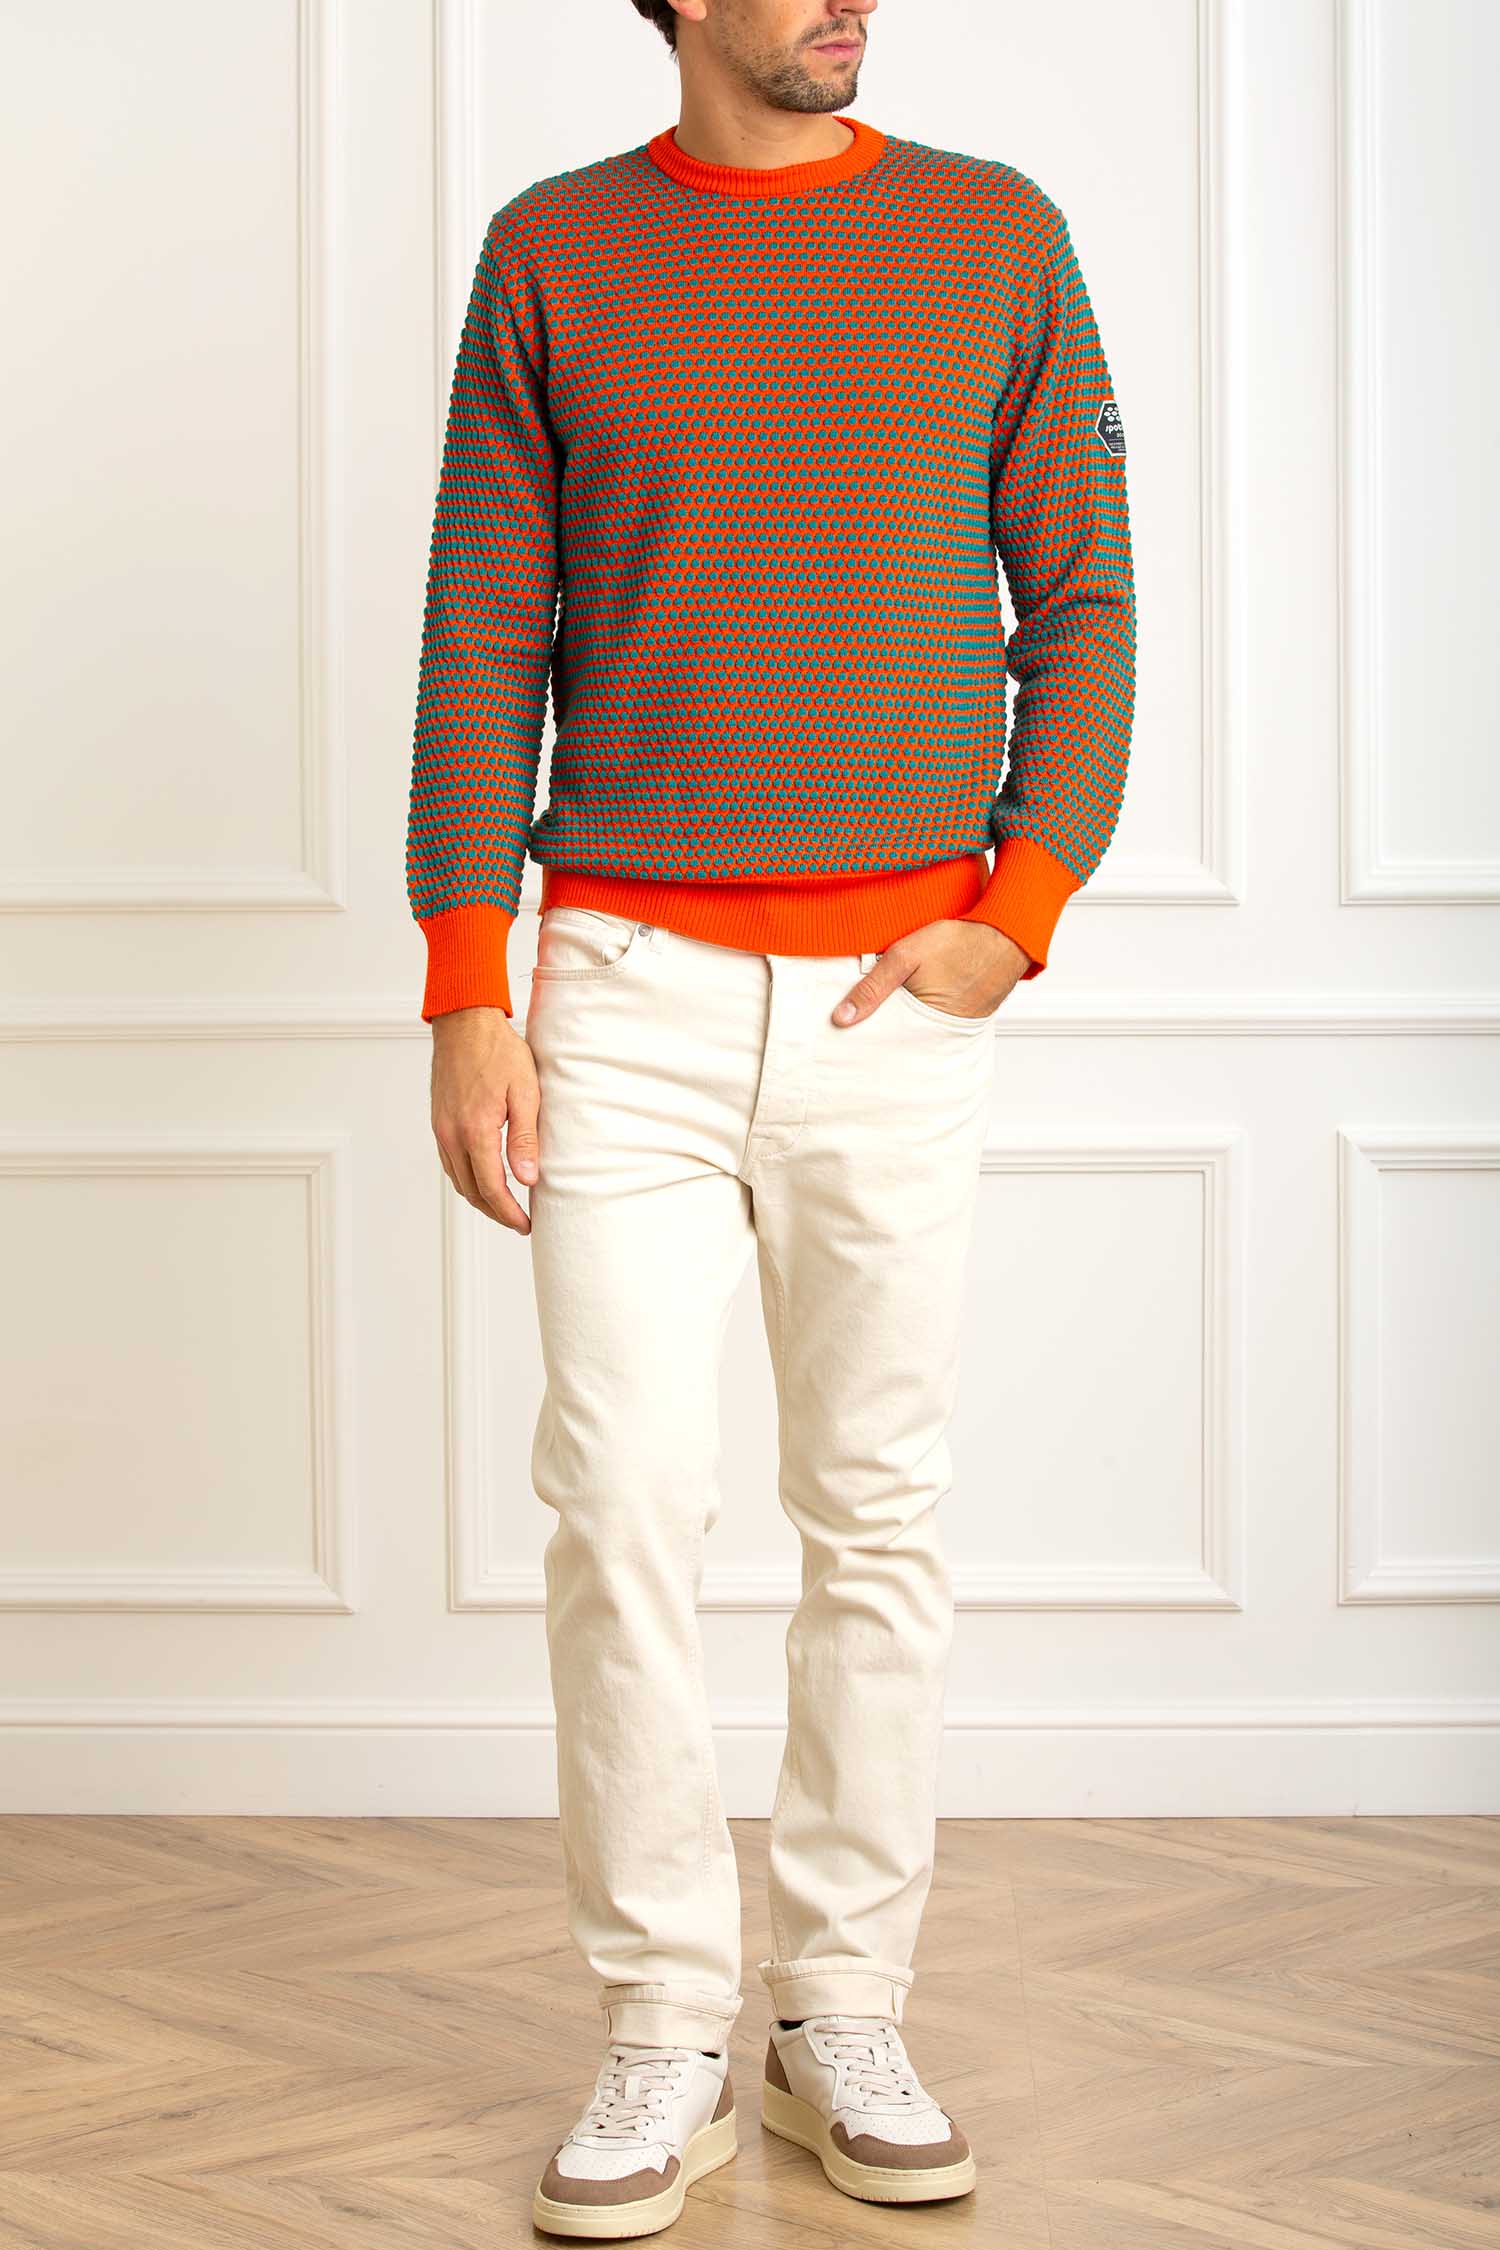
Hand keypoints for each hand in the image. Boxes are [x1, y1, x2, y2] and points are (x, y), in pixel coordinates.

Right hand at [429, 1005, 538, 1233]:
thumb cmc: (499, 1052)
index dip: (510, 1212)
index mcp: (475, 1130)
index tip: (526, 1225)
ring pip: (458, 1180)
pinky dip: (466, 1179)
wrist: (464, 1023)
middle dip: (496, 1212)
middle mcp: (452, 1135)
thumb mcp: (525, 1092)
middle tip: (519, 1222)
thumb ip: (525, 1139)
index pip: (492, 1188)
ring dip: (480, 1199)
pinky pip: (449, 1163)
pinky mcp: (438, 1122)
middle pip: (471, 1191)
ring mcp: (441, 1129)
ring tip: (504, 1207)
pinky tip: (483, 1178)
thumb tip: (528, 1180)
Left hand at [831, 919, 1029, 1025]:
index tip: (849, 1035)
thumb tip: (841, 1019)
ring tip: (892, 1009)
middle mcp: (944, 1034)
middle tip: (864, 1025)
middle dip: (885, 1033)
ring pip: (922, 1029)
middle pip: (904, 1040)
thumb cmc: (959, 941)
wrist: (1008, 932)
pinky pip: (941, 1018)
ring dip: (907, 1020)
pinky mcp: (972, 1014)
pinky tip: (921, 996)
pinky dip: (928, 1011)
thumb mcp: (905, 957)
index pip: (886, 1044)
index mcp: (924, 1026)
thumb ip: (873, 988)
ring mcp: (960, 1025)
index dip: (868, 1037)